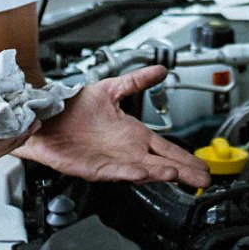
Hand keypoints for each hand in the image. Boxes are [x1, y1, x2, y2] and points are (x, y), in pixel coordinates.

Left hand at [17, 66, 210, 185]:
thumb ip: (136, 81)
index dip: (185, 158)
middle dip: (183, 172)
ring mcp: (111, 161)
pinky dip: (130, 173)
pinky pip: (115, 171)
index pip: (166, 149)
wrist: (44, 114)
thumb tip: (160, 70)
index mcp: (132, 135)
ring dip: (159, 173)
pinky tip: (143, 173)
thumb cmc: (72, 107)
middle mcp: (126, 151)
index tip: (203, 166)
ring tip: (178, 174)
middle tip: (203, 179)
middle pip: (161, 164)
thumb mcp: (110, 89)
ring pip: (142, 170)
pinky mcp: (93, 167)